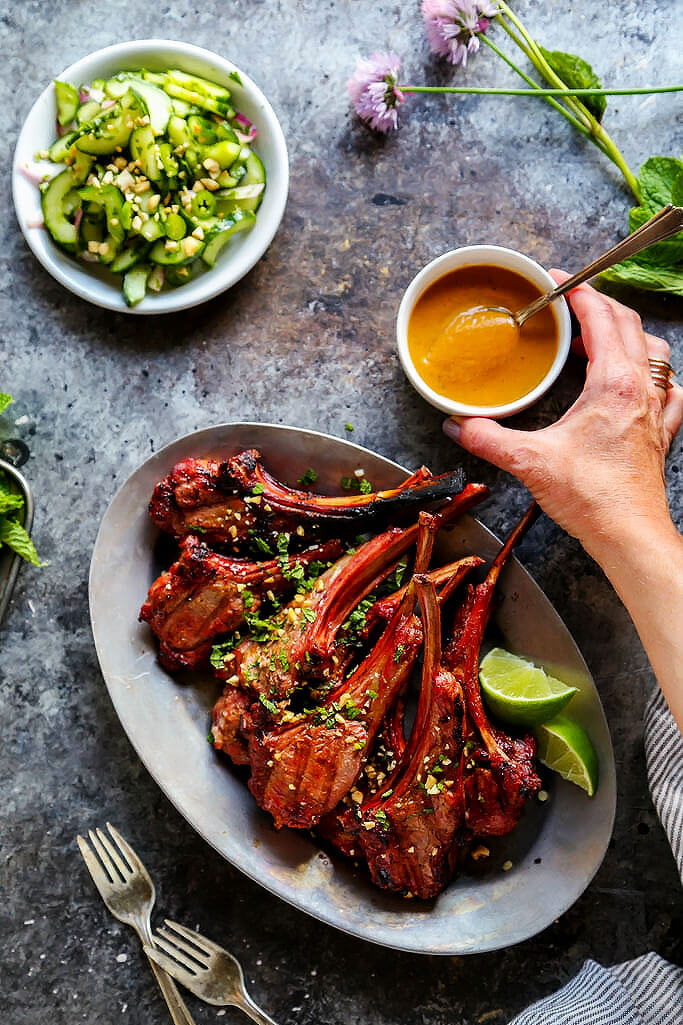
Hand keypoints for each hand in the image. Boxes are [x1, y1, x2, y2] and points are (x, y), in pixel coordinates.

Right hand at [443, 270, 682, 557]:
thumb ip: (487, 438)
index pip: (601, 317)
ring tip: (595, 339)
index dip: (577, 292)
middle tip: (568, 304)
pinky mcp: (660, 432)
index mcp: (614, 384)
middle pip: (630, 325)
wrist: (629, 535)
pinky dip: (649, 373)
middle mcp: (643, 389)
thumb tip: (457, 425)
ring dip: (625, 335)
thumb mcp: (530, 462)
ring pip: (653, 351)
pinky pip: (665, 387)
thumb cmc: (592, 497)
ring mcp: (657, 410)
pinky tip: (634, 382)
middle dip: (599, 305)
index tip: (555, 281)